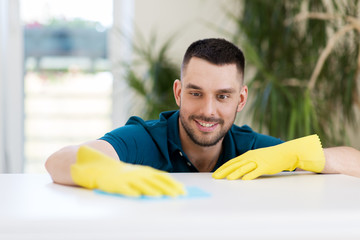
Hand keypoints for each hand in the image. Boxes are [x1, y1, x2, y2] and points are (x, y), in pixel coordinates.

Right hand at [71, 146, 185, 196]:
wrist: (93, 164)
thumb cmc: (115, 172)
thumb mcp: (132, 173)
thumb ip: (145, 178)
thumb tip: (162, 186)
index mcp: (140, 171)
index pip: (160, 177)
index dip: (172, 184)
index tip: (182, 190)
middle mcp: (135, 173)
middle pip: (154, 181)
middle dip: (167, 188)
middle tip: (178, 195)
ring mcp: (124, 178)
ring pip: (140, 184)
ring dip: (152, 190)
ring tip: (161, 196)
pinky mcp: (113, 183)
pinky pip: (123, 188)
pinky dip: (131, 191)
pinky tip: (138, 196)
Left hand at [212, 134, 324, 179]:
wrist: (285, 153)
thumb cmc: (270, 157)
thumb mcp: (256, 157)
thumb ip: (247, 162)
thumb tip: (237, 169)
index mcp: (247, 155)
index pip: (232, 162)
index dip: (223, 167)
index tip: (216, 173)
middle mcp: (251, 157)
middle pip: (234, 165)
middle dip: (224, 171)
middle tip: (216, 177)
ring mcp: (258, 161)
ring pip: (244, 168)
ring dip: (235, 173)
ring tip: (227, 178)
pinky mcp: (266, 166)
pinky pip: (256, 171)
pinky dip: (250, 175)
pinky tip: (244, 179)